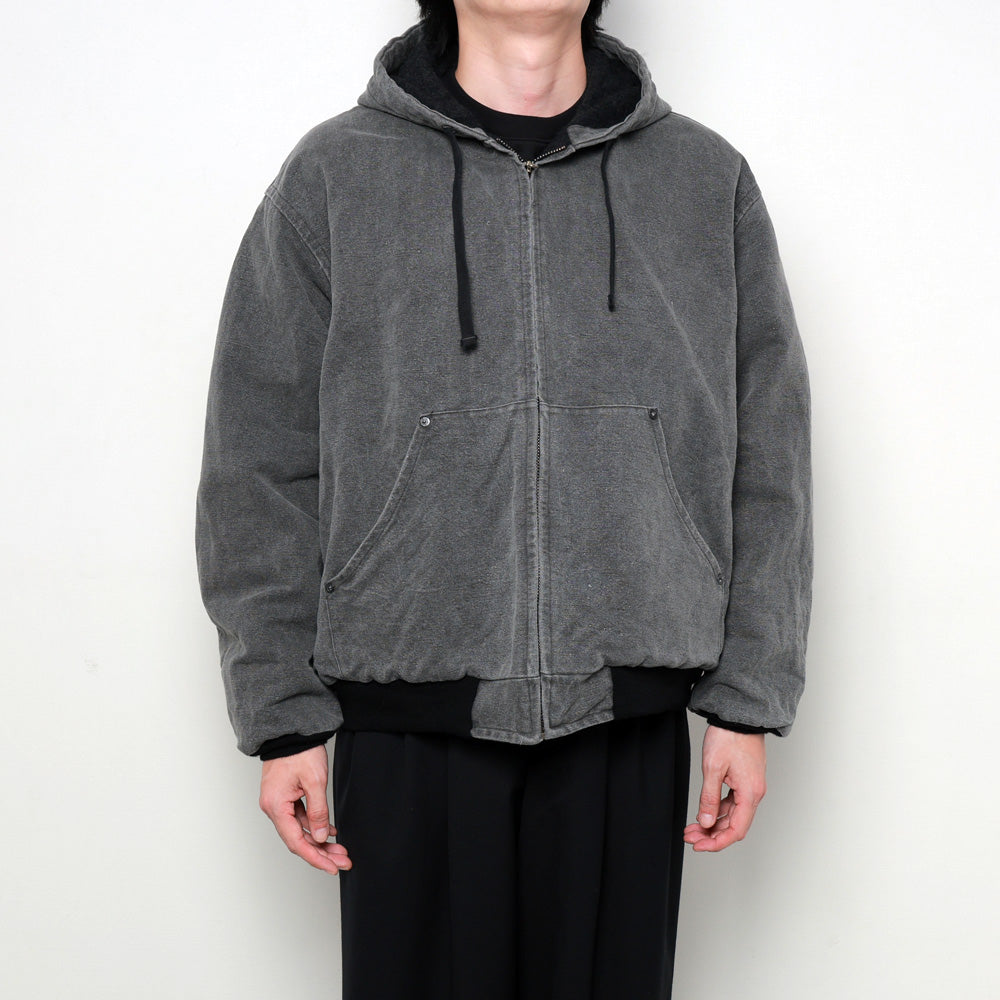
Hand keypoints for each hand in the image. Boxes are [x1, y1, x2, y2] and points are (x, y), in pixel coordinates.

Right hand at [259, 744, 352, 874]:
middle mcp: (273, 807)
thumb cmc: (301, 751)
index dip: (315, 858)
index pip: (296, 842)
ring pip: (300, 830)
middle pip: (297, 839)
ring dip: (320, 841)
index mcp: (276, 806)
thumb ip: (318, 812)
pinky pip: (299, 818)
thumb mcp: (315, 781)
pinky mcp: (285, 796)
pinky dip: (315, 825)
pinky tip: (330, 831)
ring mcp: (278, 802)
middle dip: (321, 853)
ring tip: (341, 850)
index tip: (332, 868)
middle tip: (343, 862)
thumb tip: (319, 837)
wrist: (292, 730)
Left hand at [683, 725, 766, 851]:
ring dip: (712, 823)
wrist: (739, 715)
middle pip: (734, 825)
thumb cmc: (728, 737)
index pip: (736, 830)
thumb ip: (709, 798)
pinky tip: (703, 813)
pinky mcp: (745, 780)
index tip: (699, 846)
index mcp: (750, 793)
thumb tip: (705, 822)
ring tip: (692, 827)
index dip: (717, 842)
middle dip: (711, 834)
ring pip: (732, 815)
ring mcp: (750, 787)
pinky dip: (717, 810)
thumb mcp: (713, 768)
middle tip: (689, 837)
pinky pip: (732, 803)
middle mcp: (754, 793)